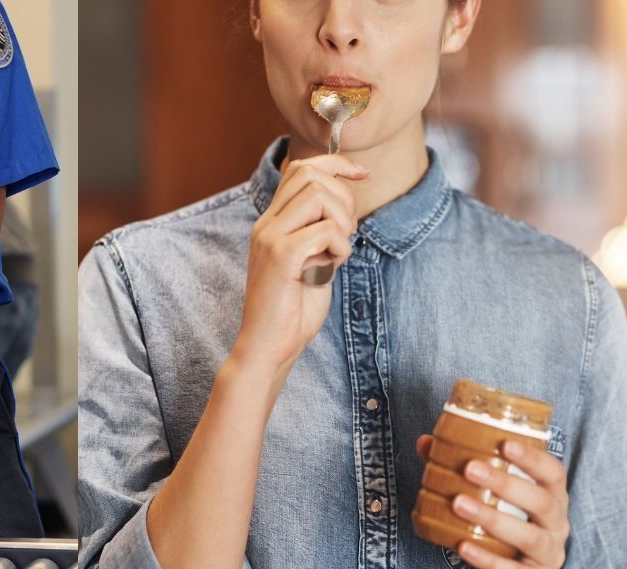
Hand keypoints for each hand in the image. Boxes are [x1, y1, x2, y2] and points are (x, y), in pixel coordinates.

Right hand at [231, 155, 366, 375]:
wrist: (269, 347)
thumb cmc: (292, 310)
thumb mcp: (311, 261)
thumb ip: (320, 233)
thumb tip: (345, 208)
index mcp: (271, 222)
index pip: (299, 168)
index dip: (335, 164)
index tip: (361, 175)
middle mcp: (266, 224)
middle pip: (310, 174)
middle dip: (343, 196)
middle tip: (347, 232)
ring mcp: (270, 238)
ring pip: (318, 195)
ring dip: (342, 221)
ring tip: (338, 251)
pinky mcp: (281, 257)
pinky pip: (324, 231)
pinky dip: (341, 247)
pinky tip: (333, 268)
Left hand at [416, 435, 579, 568]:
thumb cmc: (508, 529)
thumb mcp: (496, 500)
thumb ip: (464, 471)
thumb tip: (426, 443)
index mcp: (552, 498)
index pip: (553, 473)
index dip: (532, 458)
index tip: (505, 444)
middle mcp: (557, 525)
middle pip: (541, 501)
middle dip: (505, 483)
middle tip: (470, 469)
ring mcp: (549, 555)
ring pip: (529, 536)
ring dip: (492, 518)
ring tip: (459, 503)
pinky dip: (488, 559)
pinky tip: (463, 546)